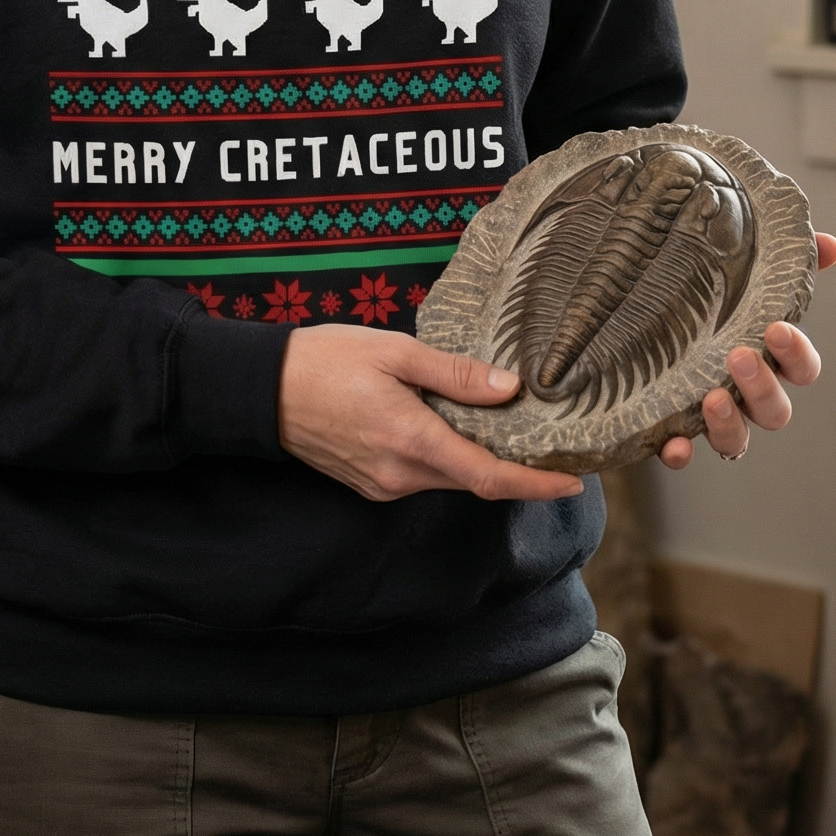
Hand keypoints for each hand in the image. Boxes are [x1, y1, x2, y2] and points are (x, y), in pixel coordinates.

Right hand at [278, 323, 583, 502]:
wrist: (263, 390)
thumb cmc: (324, 361)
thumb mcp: (393, 351)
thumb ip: (453, 374)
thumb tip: (509, 389)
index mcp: (410, 440)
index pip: (488, 477)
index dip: (535, 484)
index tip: (572, 483)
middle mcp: (399, 474)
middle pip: (473, 480)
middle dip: (512, 468)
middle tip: (545, 440)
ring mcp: (383, 484)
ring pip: (447, 478)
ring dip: (475, 459)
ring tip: (497, 424)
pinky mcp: (370, 483)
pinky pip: (422, 475)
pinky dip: (445, 457)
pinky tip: (448, 426)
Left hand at [660, 232, 835, 467]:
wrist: (628, 322)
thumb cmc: (700, 302)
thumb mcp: (735, 273)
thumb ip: (784, 260)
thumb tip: (828, 244)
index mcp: (766, 359)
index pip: (802, 367)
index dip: (796, 354)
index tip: (776, 329)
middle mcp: (745, 395)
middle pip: (775, 410)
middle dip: (762, 387)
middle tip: (739, 357)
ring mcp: (710, 418)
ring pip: (737, 440)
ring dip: (729, 424)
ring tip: (711, 399)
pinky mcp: (671, 431)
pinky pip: (682, 453)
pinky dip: (680, 454)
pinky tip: (673, 445)